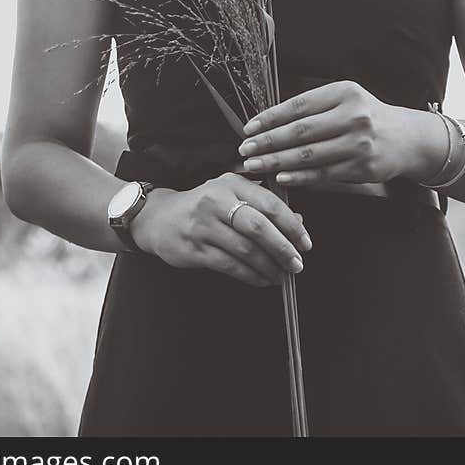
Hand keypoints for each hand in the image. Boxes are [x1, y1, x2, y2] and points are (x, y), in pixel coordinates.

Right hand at [130, 173, 311, 287]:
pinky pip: (229, 265)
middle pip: (258, 228)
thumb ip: (264, 206)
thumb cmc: (204, 206)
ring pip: (245, 250)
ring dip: (268, 266)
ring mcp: (203, 226)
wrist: (158, 218)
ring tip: (281, 275)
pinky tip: (262, 279)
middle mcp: (216, 202)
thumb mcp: (232, 196)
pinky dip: (250, 275)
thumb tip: (299, 221)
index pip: (270, 204)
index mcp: (232, 184)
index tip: (305, 243)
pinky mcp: (193, 249)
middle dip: (283, 249)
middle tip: (297, 264)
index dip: (292, 226)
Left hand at [237, 80, 420, 185]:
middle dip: (268, 142)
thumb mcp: (345, 99)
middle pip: (301, 131)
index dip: (270, 118)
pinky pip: (323, 174)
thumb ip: (313, 107)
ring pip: (309, 155)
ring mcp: (359, 143)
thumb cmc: (367, 117)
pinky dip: (299, 176)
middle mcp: (354, 116)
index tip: (249, 128)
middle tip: (245, 150)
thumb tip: (269, 121)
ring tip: (255, 165)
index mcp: (344, 93)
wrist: (407, 138)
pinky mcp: (363, 167)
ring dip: (277, 162)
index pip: (299, 105)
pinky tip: (280, 177)